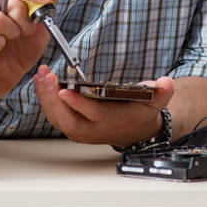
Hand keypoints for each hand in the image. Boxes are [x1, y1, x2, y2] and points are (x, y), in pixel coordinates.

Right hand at [0, 0, 59, 95]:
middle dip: (26, 20)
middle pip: (10, 2)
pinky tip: (1, 47)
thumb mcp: (42, 25)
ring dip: (13, 32)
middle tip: (27, 30)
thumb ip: (47, 4)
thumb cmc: (22, 47)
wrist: (8, 72)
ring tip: (14, 38)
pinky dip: (0, 43)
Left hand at [33, 64, 174, 145]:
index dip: (77, 102)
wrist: (134, 130)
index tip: (64, 89)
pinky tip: (41, 82)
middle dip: (53, 99)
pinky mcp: (71, 126)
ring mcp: (79, 130)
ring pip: (57, 117)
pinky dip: (45, 100)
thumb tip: (165, 83)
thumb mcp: (155, 102)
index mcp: (110, 122)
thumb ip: (161, 93)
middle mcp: (91, 129)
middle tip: (46, 78)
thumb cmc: (140, 113)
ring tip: (41, 76)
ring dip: (45, 97)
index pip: (92, 113)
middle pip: (67, 118)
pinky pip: (54, 115)